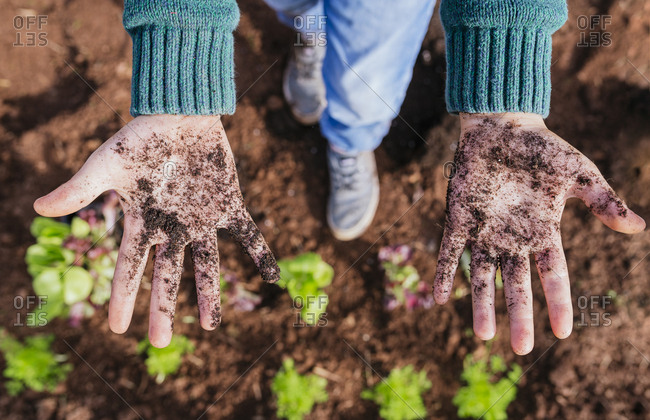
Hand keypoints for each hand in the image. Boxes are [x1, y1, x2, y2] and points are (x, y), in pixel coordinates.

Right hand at [34, 115, 279, 346]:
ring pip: (208, 263)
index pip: (130, 267)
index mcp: (144, 222)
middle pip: (168, 275)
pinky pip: (247, 233)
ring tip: (213, 326)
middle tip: (162, 342)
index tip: (118, 329)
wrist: (180, 113)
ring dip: (211, 293)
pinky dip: (261, 252)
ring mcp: (202, 218)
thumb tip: (37, 208)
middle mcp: (174, 227)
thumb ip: (80, 189)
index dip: (123, 297)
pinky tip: (274, 278)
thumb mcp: (107, 164)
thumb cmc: (141, 137)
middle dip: (164, 308)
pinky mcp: (228, 204)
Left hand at [434, 113, 644, 354]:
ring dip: (481, 303)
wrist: (501, 125)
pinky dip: (444, 271)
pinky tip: (439, 296)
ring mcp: (483, 231)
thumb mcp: (578, 174)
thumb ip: (602, 201)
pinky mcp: (459, 218)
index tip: (563, 332)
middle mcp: (512, 238)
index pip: (552, 276)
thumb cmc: (542, 149)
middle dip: (518, 315)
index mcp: (542, 232)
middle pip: (516, 285)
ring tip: (482, 335)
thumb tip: (639, 227)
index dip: (558, 303)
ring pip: (482, 275)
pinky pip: (449, 250)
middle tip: (519, 349)